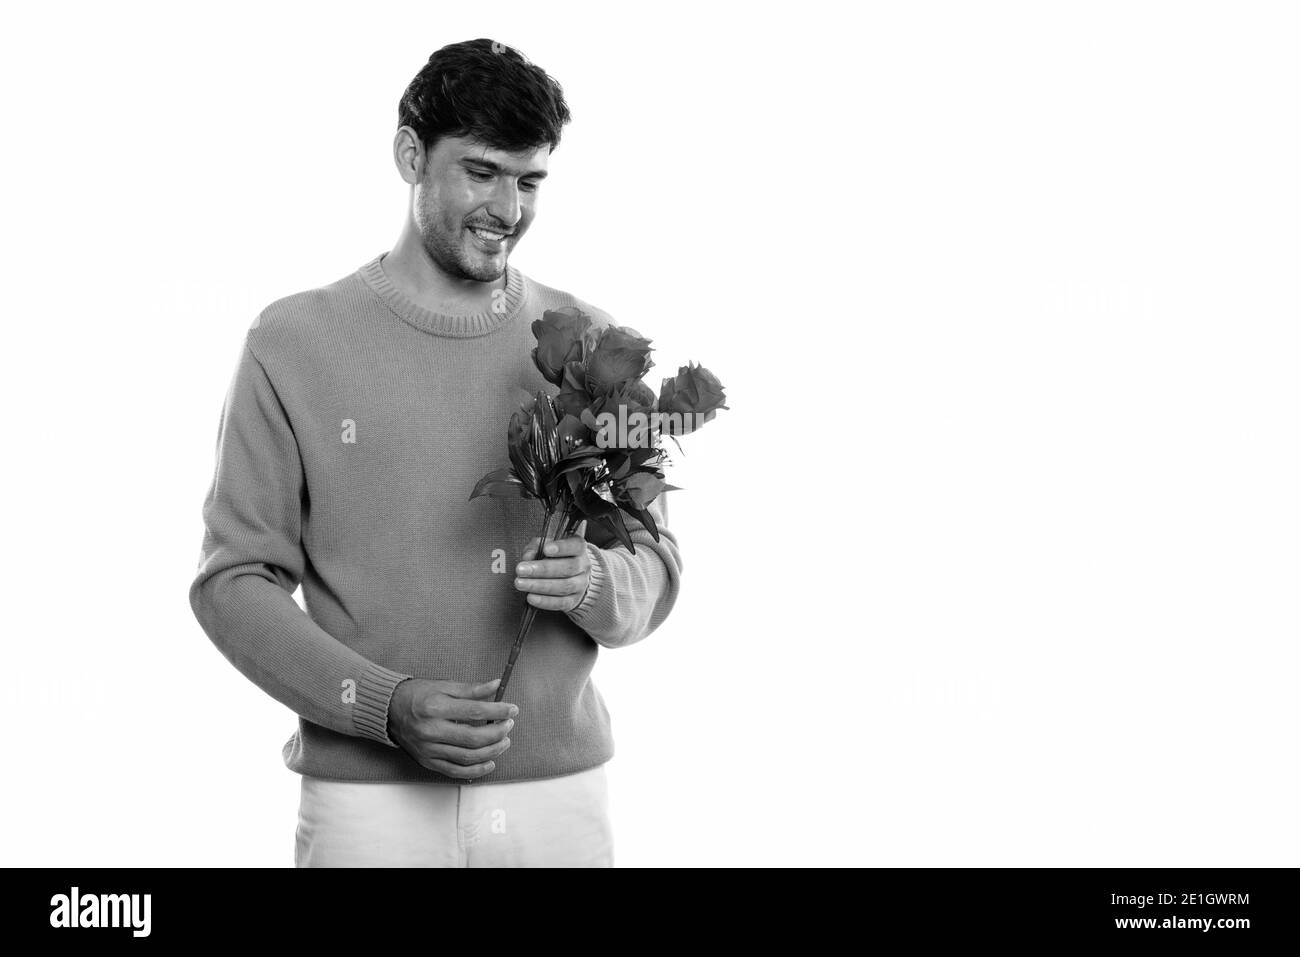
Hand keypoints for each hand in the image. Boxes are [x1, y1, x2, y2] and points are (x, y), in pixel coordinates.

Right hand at [387, 677, 517, 778]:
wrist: (388, 710)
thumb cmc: (418, 695)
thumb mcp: (444, 685)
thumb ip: (472, 689)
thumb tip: (497, 685)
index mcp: (436, 707)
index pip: (475, 712)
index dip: (498, 711)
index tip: (512, 710)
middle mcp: (431, 730)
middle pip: (473, 738)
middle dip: (497, 733)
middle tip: (509, 726)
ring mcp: (428, 749)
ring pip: (467, 757)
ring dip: (491, 751)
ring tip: (504, 742)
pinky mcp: (427, 761)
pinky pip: (455, 771)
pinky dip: (475, 770)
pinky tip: (490, 762)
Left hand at [515, 522, 591, 611]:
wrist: (572, 577)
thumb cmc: (555, 557)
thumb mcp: (545, 545)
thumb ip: (536, 547)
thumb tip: (528, 557)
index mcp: (578, 548)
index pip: (576, 546)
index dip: (562, 547)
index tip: (546, 549)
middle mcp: (583, 566)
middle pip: (567, 568)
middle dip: (542, 569)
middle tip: (521, 569)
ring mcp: (580, 585)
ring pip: (564, 586)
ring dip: (539, 586)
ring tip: (520, 583)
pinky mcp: (574, 600)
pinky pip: (561, 603)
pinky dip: (545, 601)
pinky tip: (531, 597)